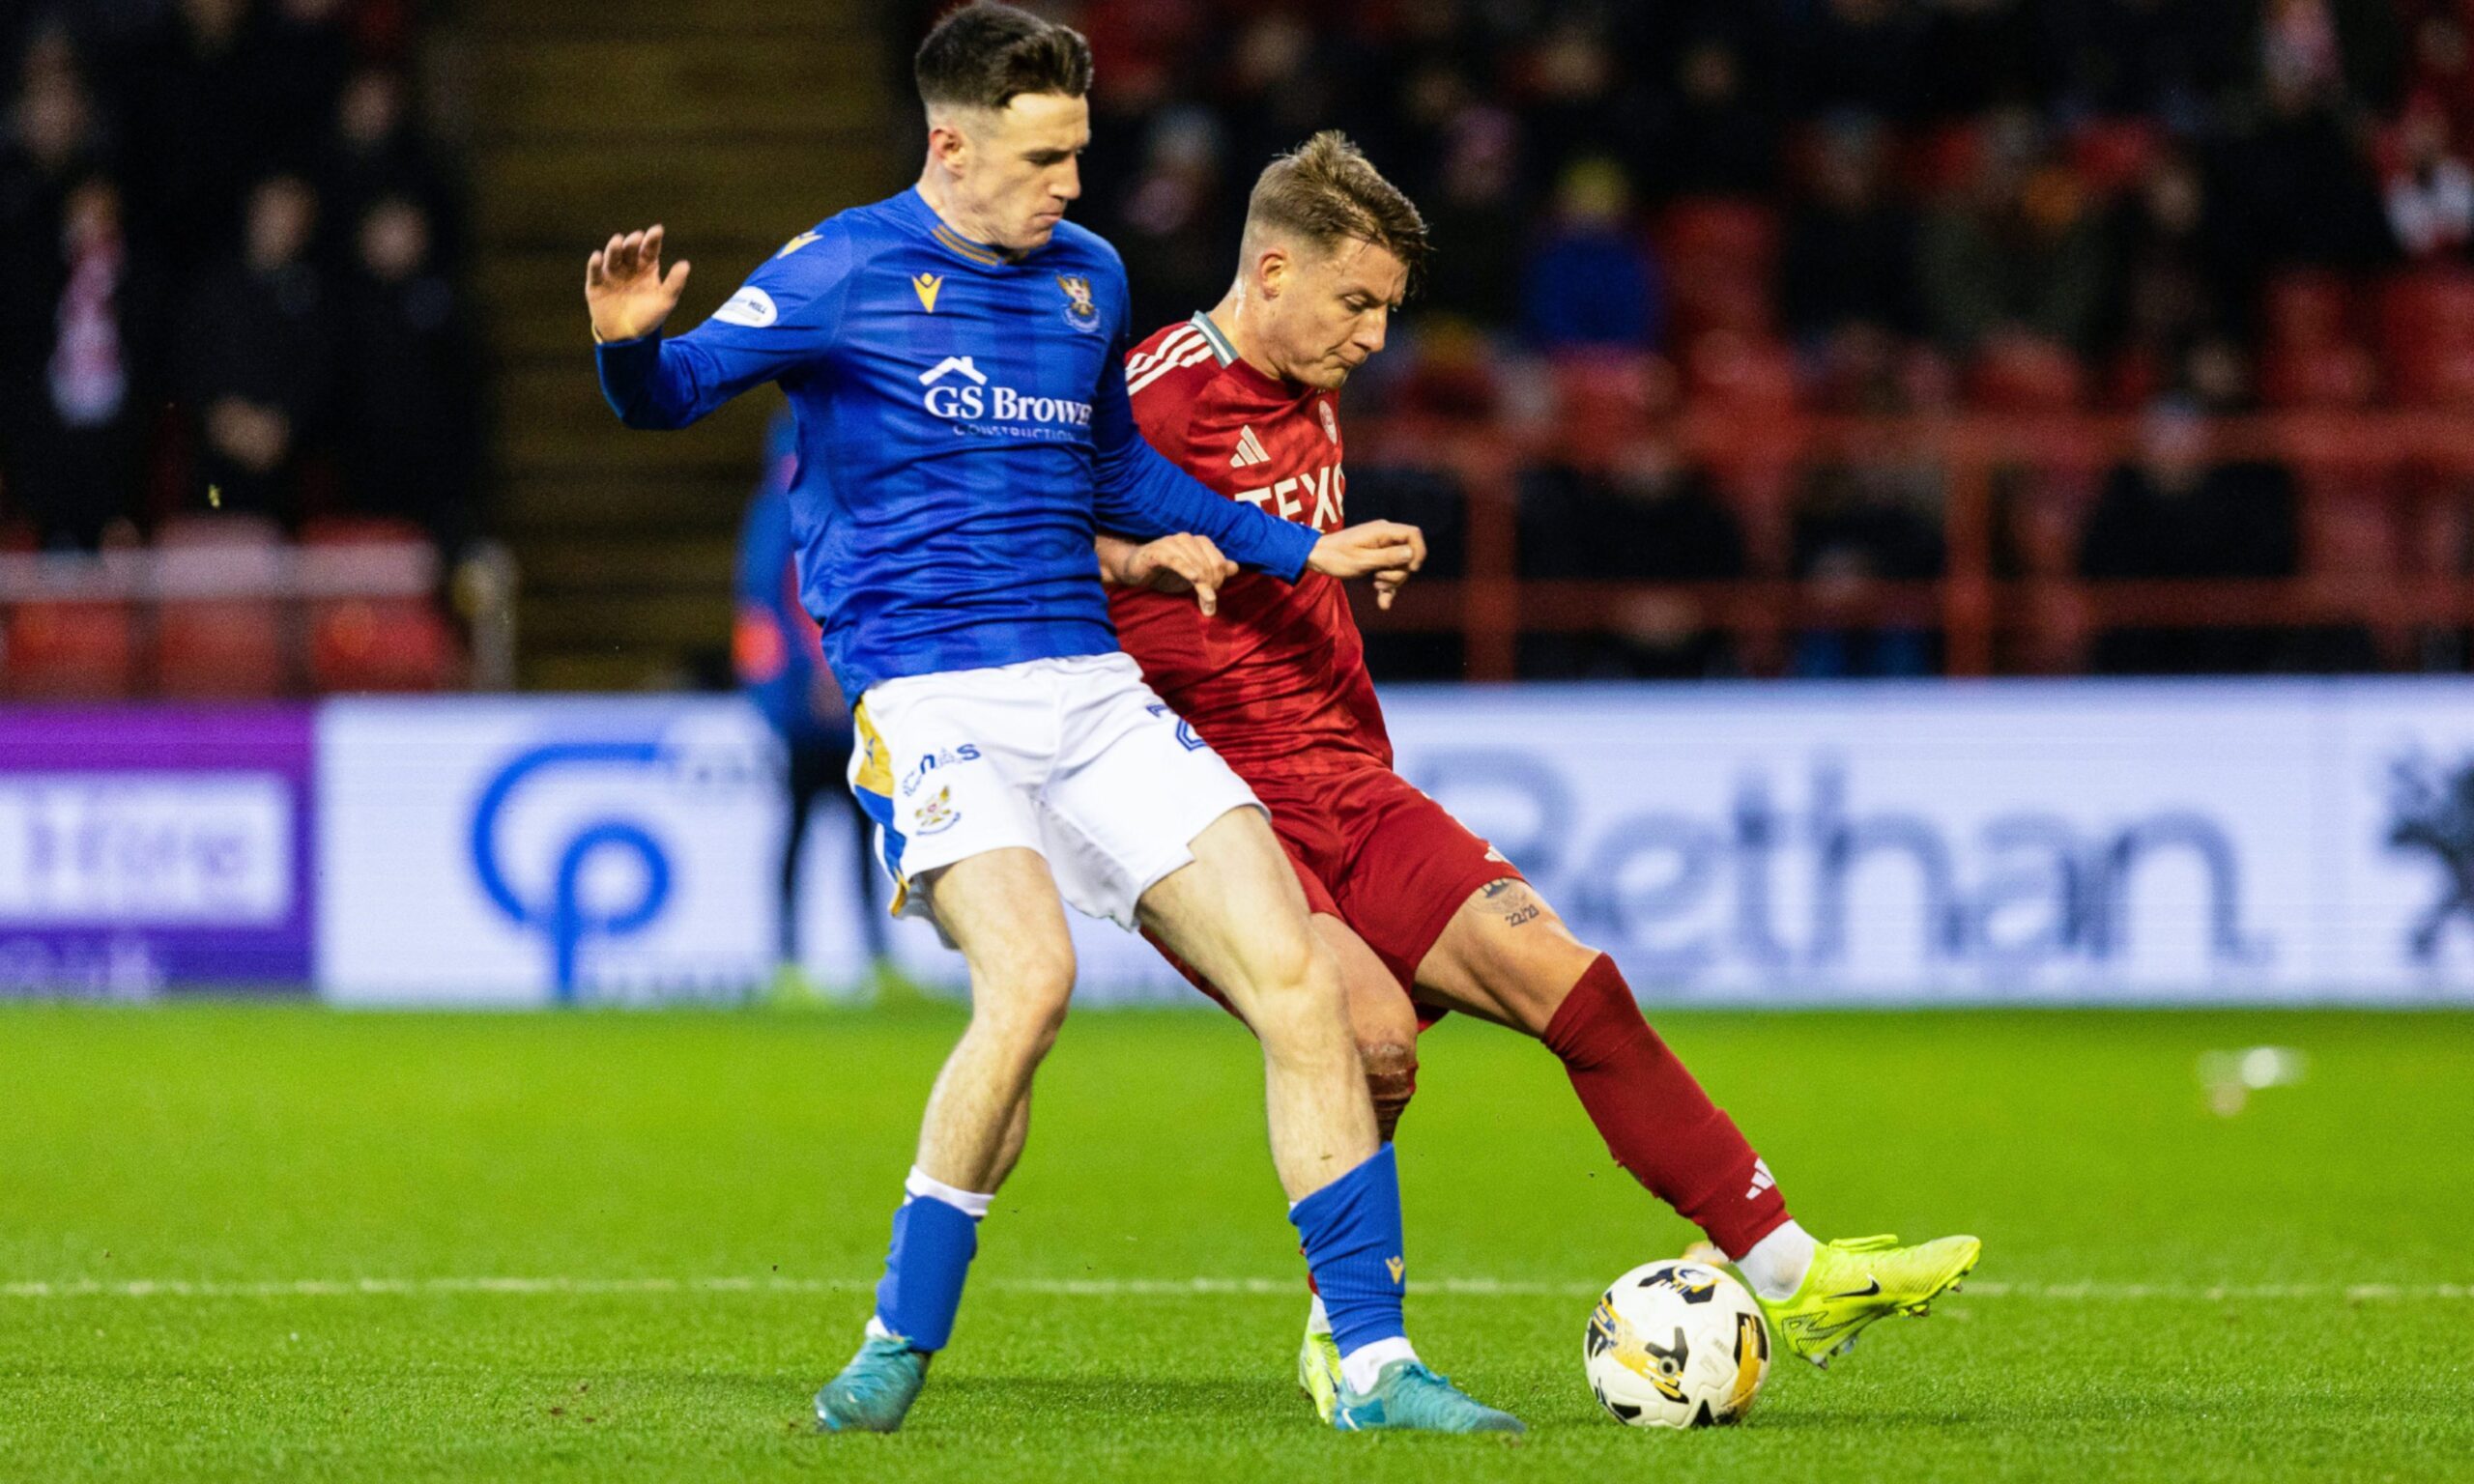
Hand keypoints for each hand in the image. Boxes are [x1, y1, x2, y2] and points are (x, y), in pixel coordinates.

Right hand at [586, 224, 690, 342]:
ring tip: (619, 241)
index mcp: (646, 267)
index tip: (657, 230)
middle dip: (633, 242)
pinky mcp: (596, 284)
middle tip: (637, 237)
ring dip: (615, 248)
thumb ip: (675, 283)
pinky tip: (598, 257)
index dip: (653, 239)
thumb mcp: (665, 301)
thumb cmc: (649, 317)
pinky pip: (594, 272)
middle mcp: (628, 267)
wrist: (627, 337)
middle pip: (630, 249)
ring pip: (612, 256)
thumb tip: (685, 264)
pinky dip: (595, 264)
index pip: (650, 249)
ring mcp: (611, 274)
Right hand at [1123, 533, 1238, 615]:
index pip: (1219, 562)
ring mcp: (1172, 544)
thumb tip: (1235, 568)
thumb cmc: (1166, 572)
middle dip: (1212, 587)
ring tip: (1205, 603)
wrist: (1134, 569)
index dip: (1220, 581)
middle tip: (1208, 604)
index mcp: (1199, 543)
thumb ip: (1214, 571)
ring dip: (1202, 586)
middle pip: (1210, 565)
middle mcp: (1188, 540)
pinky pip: (1175, 560)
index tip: (1212, 598)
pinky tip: (1194, 578)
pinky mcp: (1157, 552)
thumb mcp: (1193, 575)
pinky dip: (1186, 568)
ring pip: (1196, 565)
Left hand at [1306, 520, 1425, 608]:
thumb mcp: (1362, 560)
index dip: (1418, 552)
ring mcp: (1382, 547)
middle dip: (1399, 572)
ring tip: (1374, 584)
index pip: (1413, 535)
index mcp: (1383, 531)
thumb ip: (1387, 557)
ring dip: (1392, 580)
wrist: (1317, 558)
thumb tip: (1410, 553)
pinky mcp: (1377, 559)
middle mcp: (1385, 536)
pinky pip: (1390, 572)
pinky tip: (1383, 603)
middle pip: (1408, 555)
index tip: (1411, 569)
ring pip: (1400, 566)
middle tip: (1379, 579)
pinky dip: (1387, 587)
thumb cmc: (1335, 557)